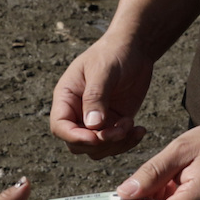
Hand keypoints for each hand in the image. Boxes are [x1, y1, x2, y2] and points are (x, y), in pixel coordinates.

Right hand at [50, 35, 155, 159]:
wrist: (134, 49)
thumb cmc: (113, 53)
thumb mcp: (103, 70)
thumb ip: (96, 97)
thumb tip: (92, 126)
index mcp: (67, 97)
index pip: (60, 126)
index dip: (74, 137)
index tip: (96, 138)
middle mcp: (77, 112)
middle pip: (77, 143)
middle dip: (100, 143)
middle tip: (121, 129)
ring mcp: (96, 120)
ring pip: (97, 149)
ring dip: (116, 144)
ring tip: (131, 125)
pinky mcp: (113, 124)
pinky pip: (115, 144)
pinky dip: (127, 142)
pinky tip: (139, 130)